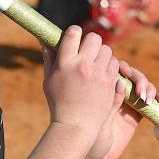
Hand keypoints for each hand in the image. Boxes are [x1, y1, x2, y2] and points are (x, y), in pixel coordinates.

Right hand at [42, 25, 121, 139]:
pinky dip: (109, 66)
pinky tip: (102, 73)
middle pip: (94, 38)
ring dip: (101, 54)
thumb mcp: (49, 80)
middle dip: (91, 42)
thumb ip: (49, 58)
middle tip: (87, 51)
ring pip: (107, 49)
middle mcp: (82, 66)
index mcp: (65, 63)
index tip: (75, 37)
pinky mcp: (109, 82)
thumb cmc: (59, 103)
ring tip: (95, 63)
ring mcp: (97, 74)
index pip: (73, 33)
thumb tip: (43, 39)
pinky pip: (115, 63)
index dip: (75, 32)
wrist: (76, 126)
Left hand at [84, 60, 158, 158]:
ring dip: (150, 89)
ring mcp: (129, 102)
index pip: (117, 70)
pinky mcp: (138, 114)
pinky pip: (152, 103)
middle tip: (140, 93)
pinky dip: (158, 99)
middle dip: (140, 81)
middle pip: (134, 77)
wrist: (95, 156)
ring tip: (148, 100)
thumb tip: (120, 82)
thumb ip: (111, 100)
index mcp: (105, 88)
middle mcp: (118, 92)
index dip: (124, 68)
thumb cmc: (90, 133)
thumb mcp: (99, 115)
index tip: (126, 73)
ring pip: (144, 88)